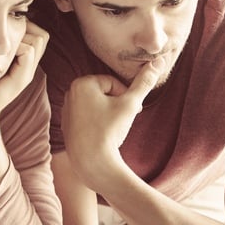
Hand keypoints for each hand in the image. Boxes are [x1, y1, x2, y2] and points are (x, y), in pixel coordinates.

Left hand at [0, 20, 48, 117]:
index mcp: (22, 62)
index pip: (39, 34)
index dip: (26, 26)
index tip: (5, 28)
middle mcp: (29, 66)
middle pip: (42, 35)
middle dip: (25, 28)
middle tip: (4, 34)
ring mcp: (27, 73)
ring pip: (38, 39)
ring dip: (20, 35)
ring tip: (2, 45)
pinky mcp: (22, 78)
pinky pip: (28, 51)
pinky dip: (16, 45)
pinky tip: (1, 53)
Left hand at [62, 58, 164, 190]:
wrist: (92, 163)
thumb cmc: (110, 131)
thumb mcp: (130, 104)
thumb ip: (144, 82)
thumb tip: (158, 61)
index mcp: (81, 83)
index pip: (112, 83)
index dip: (125, 96)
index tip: (130, 110)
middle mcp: (69, 94)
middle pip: (103, 93)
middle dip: (116, 104)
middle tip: (122, 120)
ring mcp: (66, 111)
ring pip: (96, 106)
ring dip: (107, 114)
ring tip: (112, 130)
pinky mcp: (66, 126)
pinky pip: (87, 119)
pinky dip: (96, 124)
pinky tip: (101, 137)